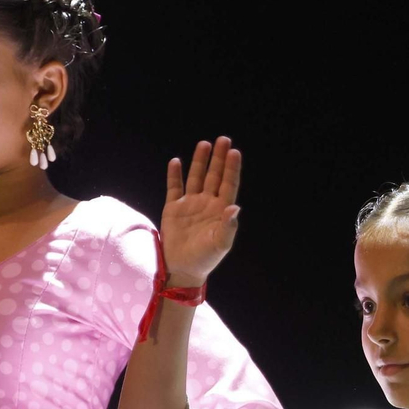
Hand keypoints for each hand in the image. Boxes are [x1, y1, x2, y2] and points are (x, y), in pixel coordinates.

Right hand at [160, 136, 241, 284]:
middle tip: (223, 139)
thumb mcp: (220, 244)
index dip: (231, 169)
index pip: (228, 184)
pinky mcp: (173, 208)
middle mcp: (207, 203)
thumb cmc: (205, 258)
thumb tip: (235, 208)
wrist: (182, 268)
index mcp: (221, 210)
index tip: (234, 152)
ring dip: (200, 162)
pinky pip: (174, 187)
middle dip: (218, 158)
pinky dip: (174, 175)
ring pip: (196, 177)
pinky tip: (176, 162)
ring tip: (204, 144)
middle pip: (214, 176)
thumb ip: (228, 227)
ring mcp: (190, 204)